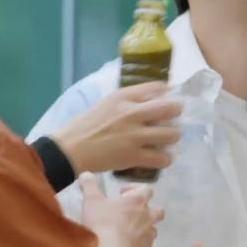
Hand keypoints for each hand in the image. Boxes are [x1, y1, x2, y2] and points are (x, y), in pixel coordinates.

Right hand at [51, 82, 181, 174]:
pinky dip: (165, 158)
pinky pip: (162, 158)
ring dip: (172, 137)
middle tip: (173, 117)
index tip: (169, 96)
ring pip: (171, 134)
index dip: (167, 91)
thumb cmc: (87, 124)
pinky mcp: (133, 156)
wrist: (71, 149)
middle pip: (170, 108)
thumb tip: (154, 97)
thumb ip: (129, 99)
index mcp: (123, 96)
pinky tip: (161, 157)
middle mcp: (132, 113)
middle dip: (176, 112)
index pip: (157, 87)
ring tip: (167, 139)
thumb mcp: (107, 102)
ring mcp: (135, 135)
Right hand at [80, 173, 164, 246]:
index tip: (122, 193)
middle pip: (158, 210)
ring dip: (143, 229)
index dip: (136, 188)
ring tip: (128, 232)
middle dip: (147, 210)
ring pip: (153, 229)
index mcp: (138, 200)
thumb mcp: (91, 200)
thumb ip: (89, 185)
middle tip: (131, 213)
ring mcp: (149, 236)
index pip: (147, 189)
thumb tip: (86, 174)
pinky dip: (138, 246)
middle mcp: (148, 217)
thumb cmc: (102, 223)